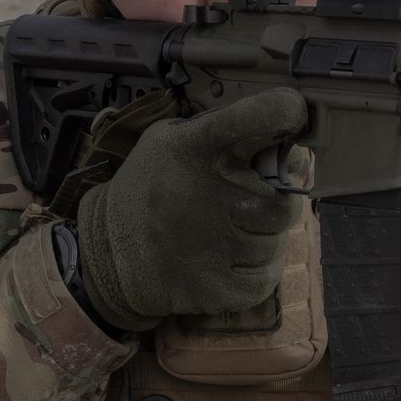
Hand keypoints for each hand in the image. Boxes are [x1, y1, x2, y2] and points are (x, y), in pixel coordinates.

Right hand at [76, 89, 306, 330]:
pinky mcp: (220, 288)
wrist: (108, 252)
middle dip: (276, 198)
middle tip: (249, 198)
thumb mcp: (170, 140)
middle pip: (285, 196)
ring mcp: (218, 245)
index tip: (292, 115)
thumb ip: (224, 132)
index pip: (259, 116)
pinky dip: (257, 268)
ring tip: (229, 229)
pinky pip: (267, 274)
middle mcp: (212, 193)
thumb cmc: (152, 188)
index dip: (285, 112)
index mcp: (198, 147)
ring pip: (277, 238)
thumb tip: (285, 142)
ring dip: (264, 235)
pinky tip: (229, 258)